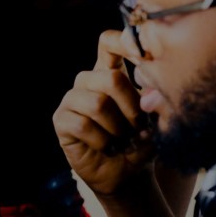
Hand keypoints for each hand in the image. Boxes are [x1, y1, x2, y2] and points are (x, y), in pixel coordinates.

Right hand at [53, 30, 154, 196]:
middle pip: (111, 77)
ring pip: (98, 103)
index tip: (142, 55)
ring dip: (118, 128)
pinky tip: (107, 147)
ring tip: (124, 140)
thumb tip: (149, 95)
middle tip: (139, 127)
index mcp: (110, 73)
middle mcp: (88, 81)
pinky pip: (82, 124)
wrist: (126, 174)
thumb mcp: (154, 120)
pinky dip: (103, 141)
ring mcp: (72, 100)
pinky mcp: (61, 120)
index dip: (122, 42)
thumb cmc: (141, 142)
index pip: (108, 43)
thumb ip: (152, 102)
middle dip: (132, 107)